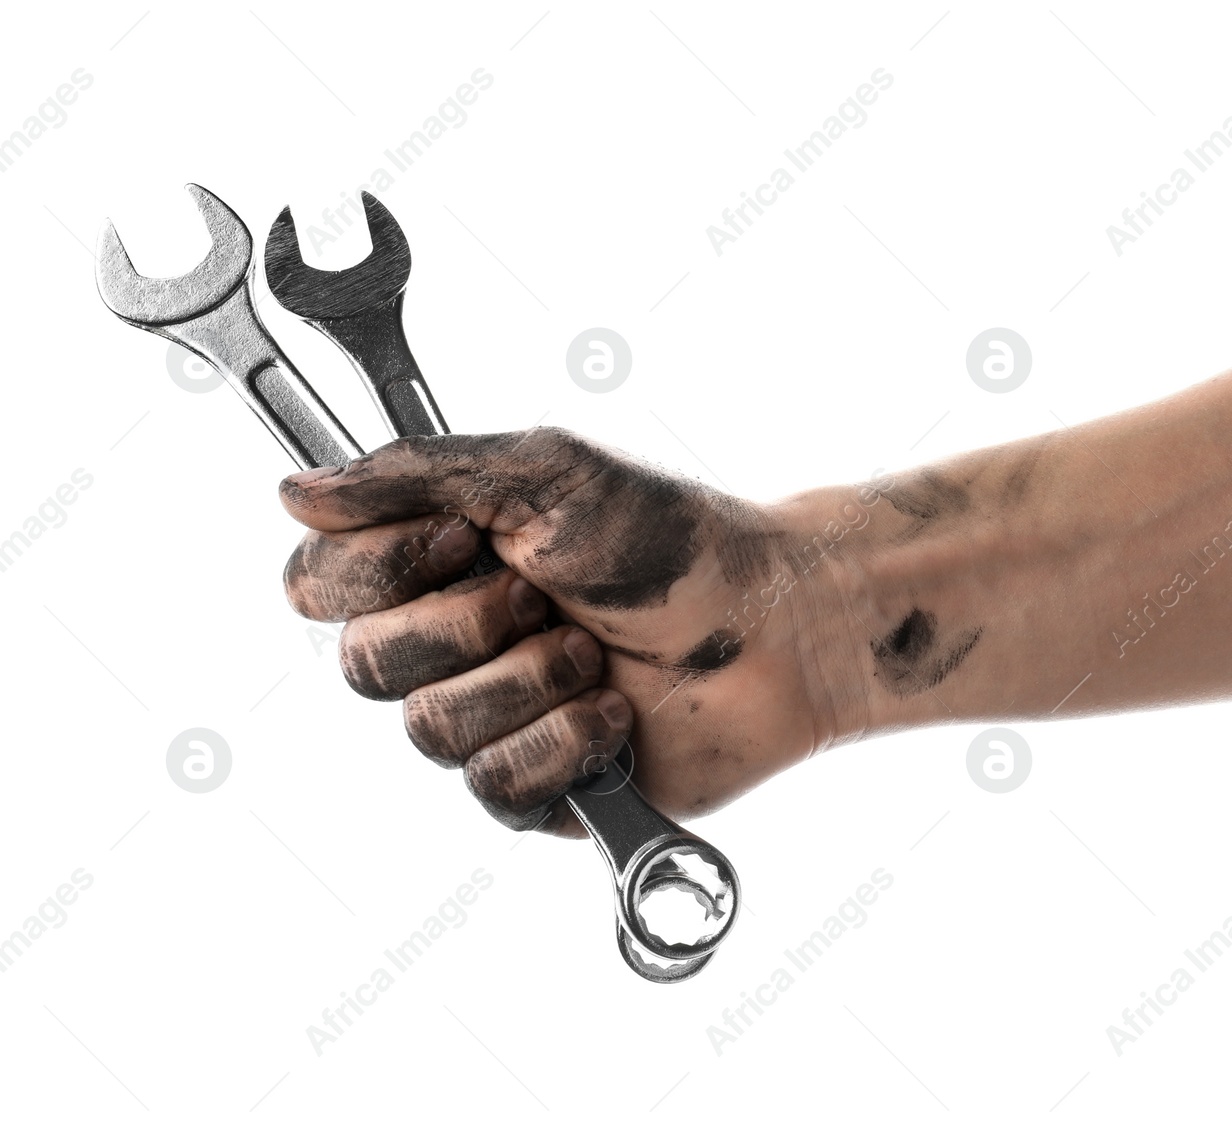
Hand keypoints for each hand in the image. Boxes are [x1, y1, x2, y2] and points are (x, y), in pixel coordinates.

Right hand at [278, 428, 860, 835]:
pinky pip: (494, 787)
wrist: (774, 628)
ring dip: (528, 681)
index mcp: (440, 560)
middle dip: (468, 625)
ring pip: (430, 731)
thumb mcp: (544, 473)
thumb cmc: (673, 541)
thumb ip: (416, 474)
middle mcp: (452, 640)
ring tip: (596, 653)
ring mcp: (493, 717)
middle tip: (546, 595)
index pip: (316, 585)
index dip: (375, 571)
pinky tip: (614, 712)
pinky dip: (563, 741)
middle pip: (362, 666)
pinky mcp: (537, 787)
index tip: (460, 541)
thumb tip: (295, 490)